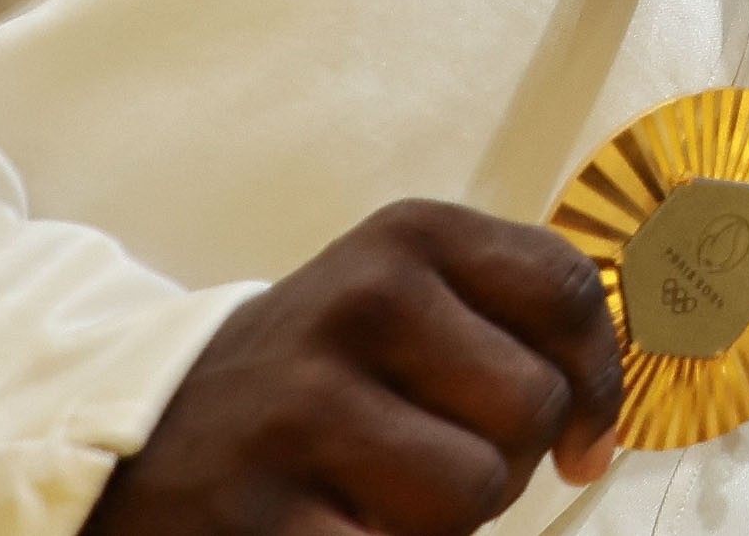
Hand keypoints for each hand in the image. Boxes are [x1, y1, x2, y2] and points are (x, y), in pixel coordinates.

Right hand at [82, 200, 624, 535]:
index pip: (564, 292)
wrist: (149, 433)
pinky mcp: (263, 514)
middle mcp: (357, 304)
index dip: (598, 380)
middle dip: (508, 457)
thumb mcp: (404, 299)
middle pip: (530, 407)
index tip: (585, 436)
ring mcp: (303, 410)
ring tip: (380, 495)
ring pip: (474, 491)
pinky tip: (344, 528)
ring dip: (446, 519)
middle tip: (435, 459)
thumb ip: (511, 323)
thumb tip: (597, 432)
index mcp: (407, 241)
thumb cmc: (316, 374)